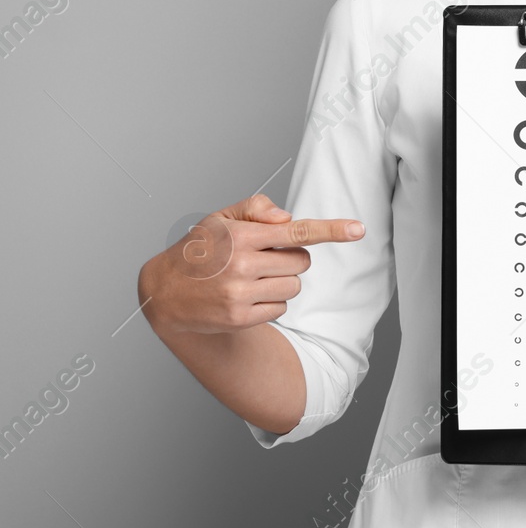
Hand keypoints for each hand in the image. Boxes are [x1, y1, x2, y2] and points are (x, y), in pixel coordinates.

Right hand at [138, 193, 363, 335]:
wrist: (164, 292)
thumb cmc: (200, 250)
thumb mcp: (220, 219)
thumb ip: (256, 209)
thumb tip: (288, 218)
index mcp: (241, 236)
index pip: (297, 231)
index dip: (332, 230)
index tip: (359, 229)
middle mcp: (242, 265)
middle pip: (302, 261)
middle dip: (290, 259)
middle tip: (262, 258)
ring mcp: (240, 294)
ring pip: (295, 286)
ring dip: (281, 282)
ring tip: (251, 278)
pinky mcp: (240, 318)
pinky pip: (281, 308)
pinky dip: (271, 302)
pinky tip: (245, 297)